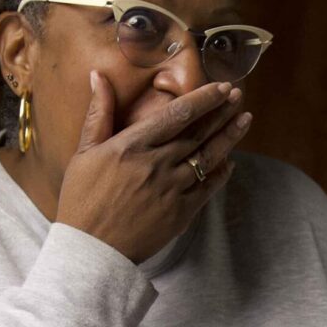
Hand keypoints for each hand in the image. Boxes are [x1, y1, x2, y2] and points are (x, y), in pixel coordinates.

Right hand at [55, 72, 252, 261]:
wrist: (92, 250)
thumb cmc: (82, 199)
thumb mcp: (83, 152)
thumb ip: (98, 112)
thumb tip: (98, 75)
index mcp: (133, 145)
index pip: (178, 114)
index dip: (204, 98)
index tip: (220, 87)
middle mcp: (157, 164)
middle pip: (199, 132)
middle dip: (222, 112)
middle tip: (239, 96)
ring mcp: (173, 189)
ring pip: (209, 157)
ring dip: (230, 137)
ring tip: (245, 119)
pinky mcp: (182, 213)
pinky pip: (209, 187)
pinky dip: (221, 172)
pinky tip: (230, 161)